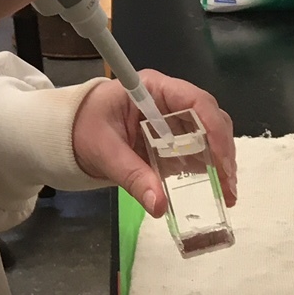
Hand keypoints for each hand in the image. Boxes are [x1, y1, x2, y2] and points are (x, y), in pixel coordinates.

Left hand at [70, 72, 237, 217]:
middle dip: (223, 150)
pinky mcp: (170, 140)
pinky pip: (196, 151)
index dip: (214, 128)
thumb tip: (159, 205)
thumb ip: (131, 175)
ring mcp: (171, 120)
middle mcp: (168, 101)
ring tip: (227, 193)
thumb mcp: (103, 151)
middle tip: (229, 184)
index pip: (195, 100)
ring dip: (221, 163)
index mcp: (152, 88)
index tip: (222, 160)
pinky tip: (216, 190)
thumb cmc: (81, 129)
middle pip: (209, 118)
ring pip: (209, 136)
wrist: (65, 136)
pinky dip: (208, 170)